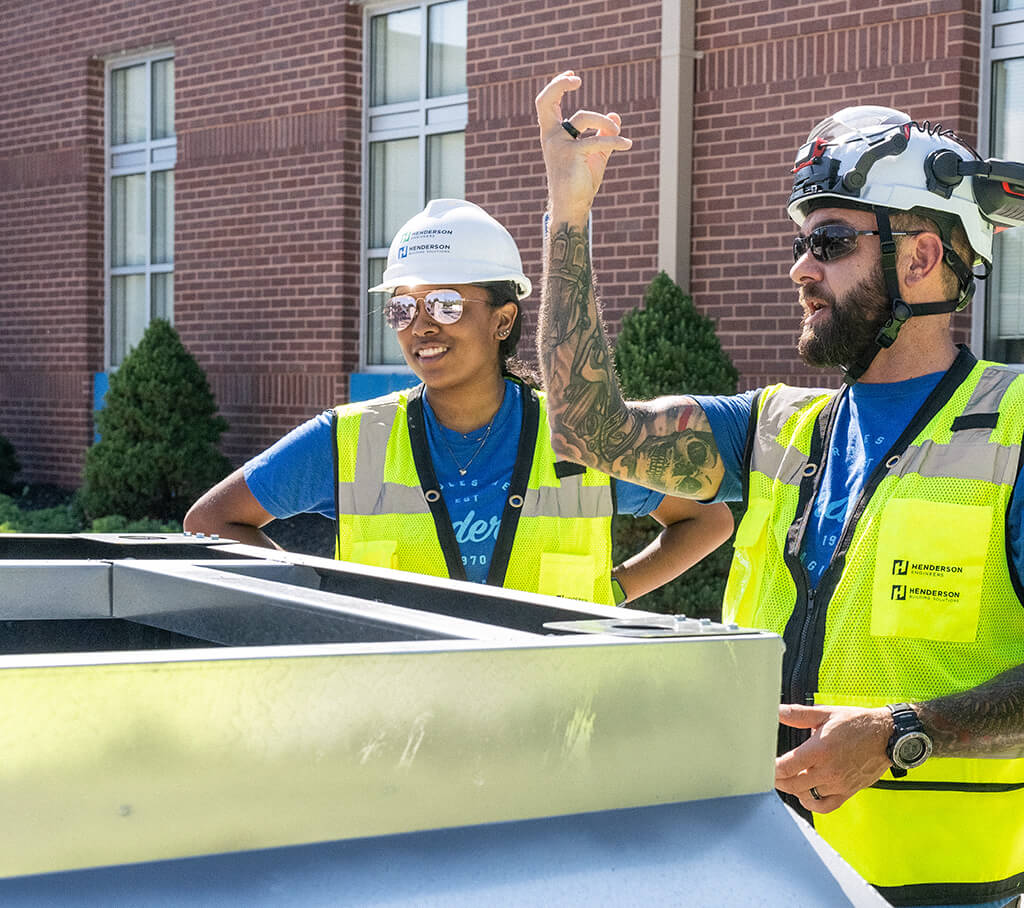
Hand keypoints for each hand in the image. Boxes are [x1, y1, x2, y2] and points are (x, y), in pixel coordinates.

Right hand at [534, 70, 631, 223]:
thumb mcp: (594, 153)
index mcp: (553, 134)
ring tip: (619, 132)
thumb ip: (603, 134)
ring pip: (584, 117)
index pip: (546, 104)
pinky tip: (627, 144)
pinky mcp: (572, 155)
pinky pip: (598, 140)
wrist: (573, 205)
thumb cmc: (579, 180)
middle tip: (576, 79)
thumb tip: (615, 115)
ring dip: (605, 121)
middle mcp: (552, 137)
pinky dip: (616, 140)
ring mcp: (560, 145)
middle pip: (545, 102)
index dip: (557, 86)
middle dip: (558, 84)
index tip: (573, 77)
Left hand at [774, 704, 893, 812]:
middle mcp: (828, 770)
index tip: (763, 763)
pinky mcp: (848, 792)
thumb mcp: (824, 714)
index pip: (786, 767)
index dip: (770, 768)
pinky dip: (811, 803)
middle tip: (772, 771)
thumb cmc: (856, 724)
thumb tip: (776, 710)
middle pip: (792, 785)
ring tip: (788, 778)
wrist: (887, 737)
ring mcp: (838, 784)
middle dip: (777, 779)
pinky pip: (824, 807)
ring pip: (806, 796)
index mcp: (820, 750)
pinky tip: (806, 793)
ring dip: (793, 789)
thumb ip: (797, 714)